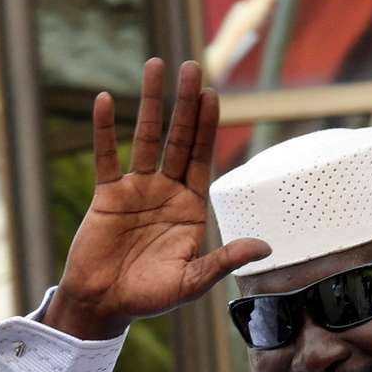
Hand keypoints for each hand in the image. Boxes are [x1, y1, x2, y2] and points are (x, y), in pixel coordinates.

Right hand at [43, 58, 270, 339]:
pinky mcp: (107, 196)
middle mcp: (166, 193)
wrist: (105, 306)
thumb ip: (224, 260)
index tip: (213, 95)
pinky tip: (105, 101)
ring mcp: (136, 191)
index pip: (202, 158)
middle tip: (192, 67)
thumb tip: (266, 247)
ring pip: (145, 138)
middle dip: (185, 104)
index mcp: (190, 208)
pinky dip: (105, 130)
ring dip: (151, 103)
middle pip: (178, 139)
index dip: (207, 127)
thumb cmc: (150, 297)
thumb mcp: (192, 282)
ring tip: (156, 66)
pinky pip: (105, 157)